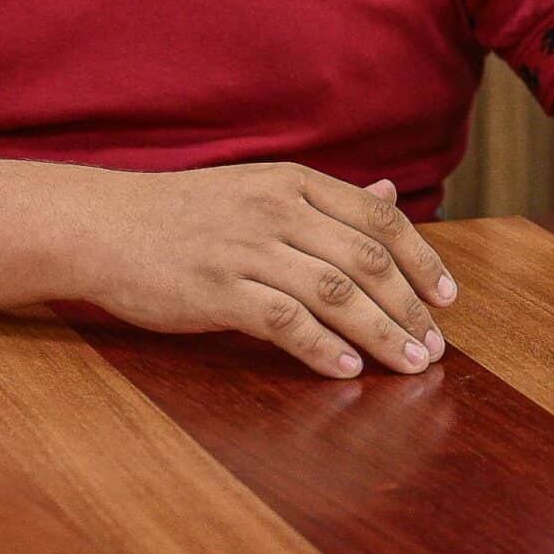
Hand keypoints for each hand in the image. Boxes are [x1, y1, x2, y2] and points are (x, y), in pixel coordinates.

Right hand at [85, 163, 456, 378]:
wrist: (105, 226)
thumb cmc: (184, 212)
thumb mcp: (259, 188)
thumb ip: (325, 200)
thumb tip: (388, 197)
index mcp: (292, 183)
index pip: (379, 220)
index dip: (423, 260)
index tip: (448, 298)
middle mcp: (276, 210)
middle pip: (366, 261)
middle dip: (411, 307)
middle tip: (435, 346)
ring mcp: (247, 250)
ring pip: (335, 294)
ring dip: (381, 334)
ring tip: (409, 364)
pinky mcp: (218, 290)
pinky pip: (286, 322)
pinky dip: (323, 349)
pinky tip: (348, 370)